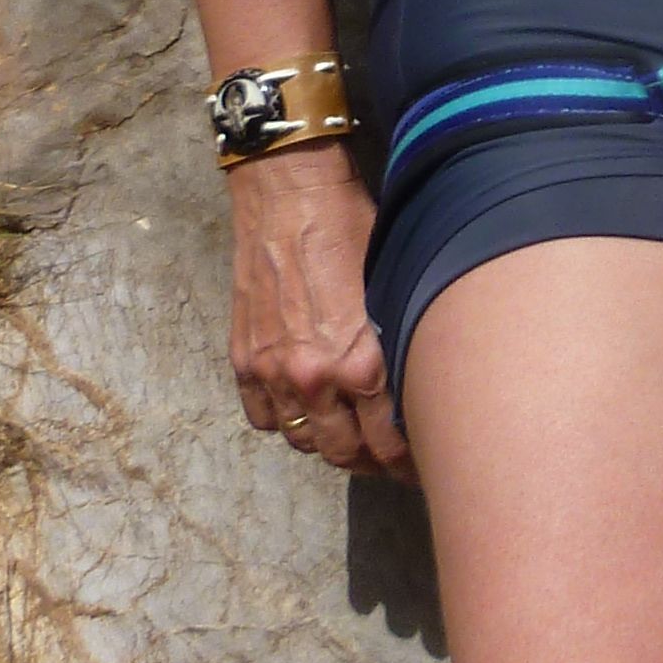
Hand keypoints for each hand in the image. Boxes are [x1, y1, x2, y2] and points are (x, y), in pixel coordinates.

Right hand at [227, 144, 410, 476]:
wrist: (290, 196)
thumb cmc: (355, 229)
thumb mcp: (396, 288)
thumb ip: (400, 346)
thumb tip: (420, 387)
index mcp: (361, 363)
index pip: (388, 440)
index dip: (405, 461)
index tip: (419, 466)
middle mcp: (314, 378)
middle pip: (343, 451)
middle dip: (371, 463)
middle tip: (390, 463)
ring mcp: (271, 373)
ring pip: (302, 439)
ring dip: (328, 444)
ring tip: (352, 438)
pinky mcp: (242, 360)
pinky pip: (262, 417)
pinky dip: (284, 422)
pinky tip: (306, 413)